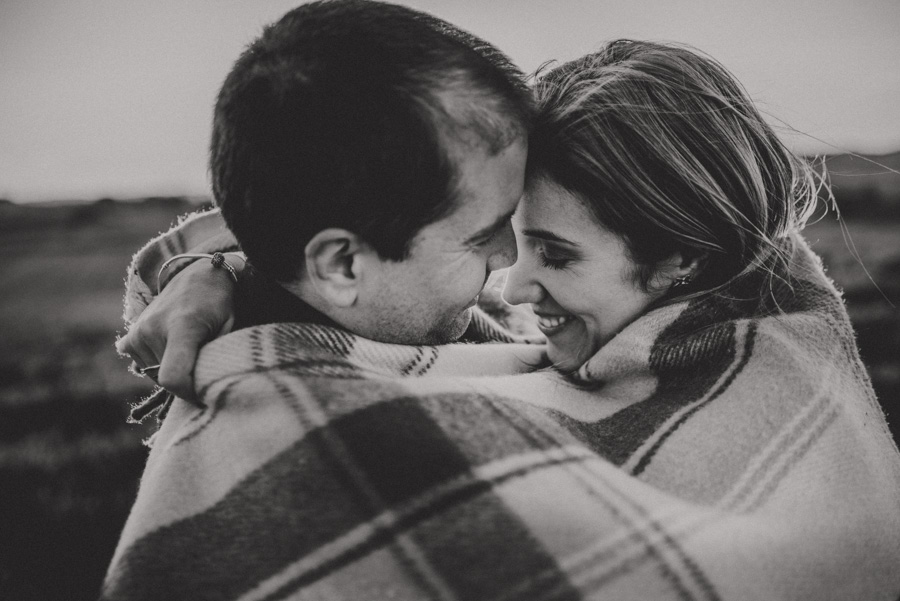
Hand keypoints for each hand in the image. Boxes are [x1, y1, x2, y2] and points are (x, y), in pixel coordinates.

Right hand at [116, 258, 239, 400]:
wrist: (198, 277)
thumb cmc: (218, 305)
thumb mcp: (228, 330)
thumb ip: (213, 359)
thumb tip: (205, 388)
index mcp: (182, 327)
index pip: (172, 378)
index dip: (188, 393)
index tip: (203, 390)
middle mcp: (153, 329)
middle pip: (166, 379)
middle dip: (184, 379)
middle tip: (199, 360)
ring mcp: (138, 332)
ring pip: (154, 375)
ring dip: (170, 370)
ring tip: (186, 349)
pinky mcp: (130, 336)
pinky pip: (141, 365)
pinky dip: (156, 363)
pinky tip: (170, 347)